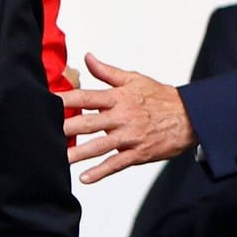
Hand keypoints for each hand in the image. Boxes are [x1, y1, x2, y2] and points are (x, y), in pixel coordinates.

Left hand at [59, 52, 194, 182]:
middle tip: (43, 133)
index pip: (86, 97)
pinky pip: (116, 164)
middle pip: (88, 123)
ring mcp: (130, 137)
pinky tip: (84, 178)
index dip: (65, 99)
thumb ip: (107, 72)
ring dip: (78, 154)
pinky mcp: (138, 153)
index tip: (46, 102)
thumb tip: (87, 58)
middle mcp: (122, 117)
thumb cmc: (161, 97)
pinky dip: (100, 172)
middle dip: (65, 129)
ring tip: (59, 159)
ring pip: (99, 146)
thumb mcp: (134, 80)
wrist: (193, 117)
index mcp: (118, 98)